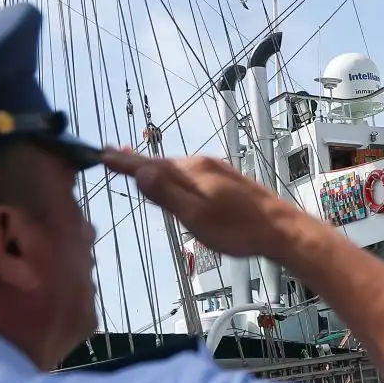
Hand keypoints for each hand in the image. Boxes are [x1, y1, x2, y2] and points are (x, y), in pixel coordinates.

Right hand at [102, 149, 315, 262]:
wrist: (282, 229)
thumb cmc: (238, 230)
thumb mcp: (196, 217)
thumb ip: (167, 195)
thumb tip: (140, 172)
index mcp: (191, 171)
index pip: (148, 165)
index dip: (124, 161)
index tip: (101, 153)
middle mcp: (202, 164)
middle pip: (161, 163)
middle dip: (135, 160)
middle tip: (111, 153)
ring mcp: (216, 170)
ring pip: (176, 168)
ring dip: (153, 166)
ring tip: (134, 164)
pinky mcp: (226, 179)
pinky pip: (189, 172)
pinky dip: (172, 173)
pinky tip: (171, 178)